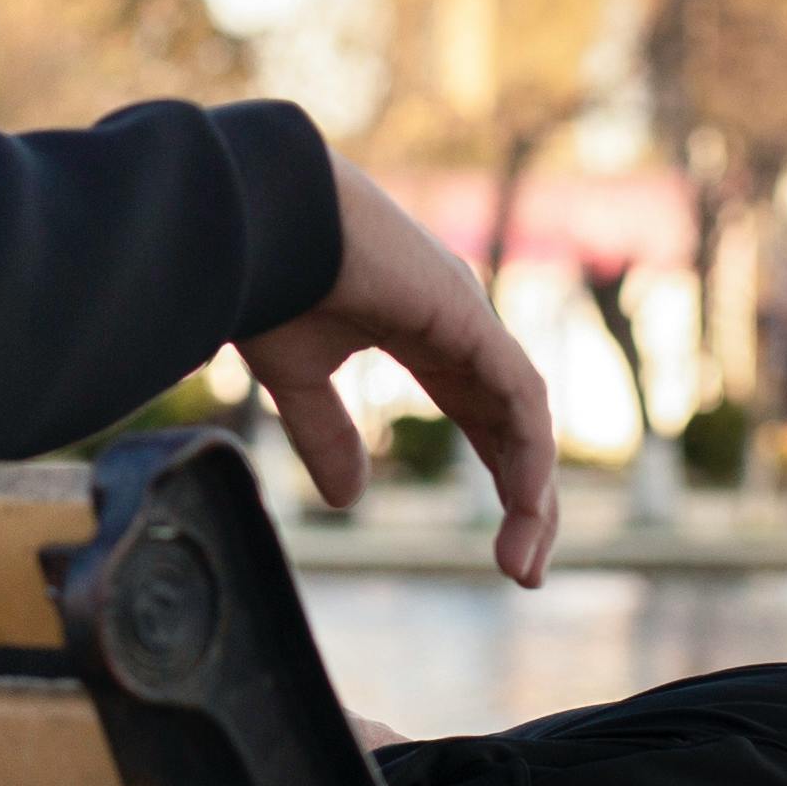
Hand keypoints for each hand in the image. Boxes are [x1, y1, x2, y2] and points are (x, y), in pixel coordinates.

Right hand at [239, 151, 558, 587]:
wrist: (254, 216)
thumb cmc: (266, 277)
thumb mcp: (298, 377)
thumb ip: (328, 433)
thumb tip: (351, 499)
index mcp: (423, 328)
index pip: (484, 412)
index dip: (499, 474)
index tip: (505, 544)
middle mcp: (458, 320)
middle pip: (513, 422)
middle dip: (527, 498)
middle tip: (523, 569)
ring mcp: (467, 314)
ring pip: (525, 417)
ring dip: (532, 493)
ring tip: (522, 563)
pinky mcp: (465, 315)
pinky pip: (519, 396)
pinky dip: (527, 455)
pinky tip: (524, 505)